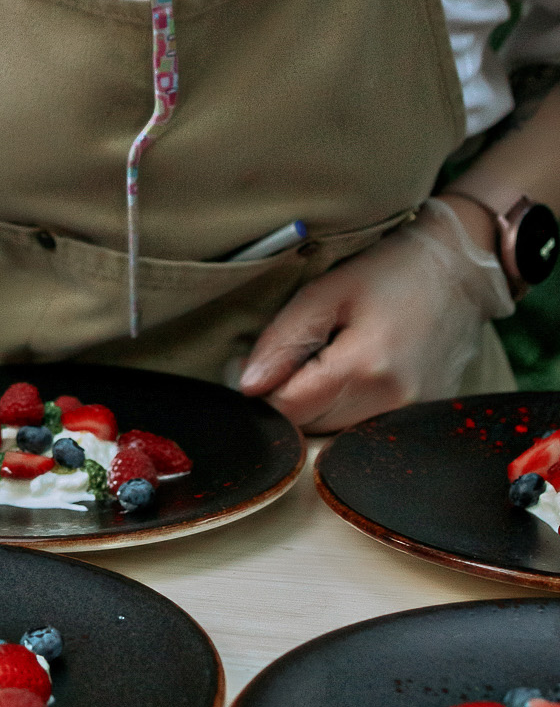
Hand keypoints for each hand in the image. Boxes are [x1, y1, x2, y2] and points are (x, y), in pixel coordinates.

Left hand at [238, 202, 512, 431]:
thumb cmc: (388, 272)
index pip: (288, 411)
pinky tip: (354, 375)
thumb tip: (247, 386)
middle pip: (311, 428)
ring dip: (319, 408)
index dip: (262, 393)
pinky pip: (365, 429)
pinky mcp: (421, 419)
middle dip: (290, 400)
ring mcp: (412, 416)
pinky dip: (347, 409)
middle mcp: (392, 404)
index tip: (259, 367)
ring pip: (337, 434)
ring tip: (328, 362)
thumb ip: (283, 340)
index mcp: (363, 368)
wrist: (458, 272)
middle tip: (295, 358)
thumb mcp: (325, 292)